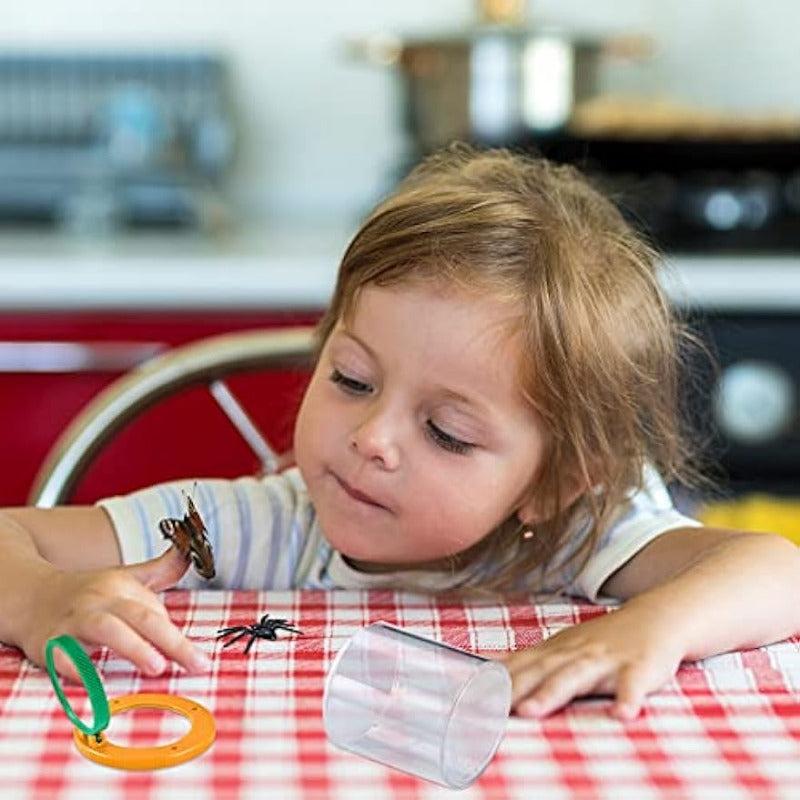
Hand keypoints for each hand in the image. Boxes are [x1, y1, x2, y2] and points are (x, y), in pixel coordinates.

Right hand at [21, 545, 209, 682]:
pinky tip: (99, 682)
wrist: (30, 596)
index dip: (175, 636)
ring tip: (157, 666)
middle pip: (140, 617)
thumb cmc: (88, 593)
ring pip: (107, 630)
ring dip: (134, 647)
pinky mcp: (49, 645)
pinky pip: (65, 658)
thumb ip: (162, 569)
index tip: (200, 658)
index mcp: (121, 587)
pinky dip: (80, 670)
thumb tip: (192, 553)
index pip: (155, 611)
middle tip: (196, 662)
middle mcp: (100, 601)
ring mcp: (74, 622)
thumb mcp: (125, 577)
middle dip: (171, 641)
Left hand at [500, 602, 684, 719]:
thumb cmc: (605, 641)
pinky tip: (622, 714)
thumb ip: (532, 663)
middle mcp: (576, 652)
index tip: (469, 699)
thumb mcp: (565, 648)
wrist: (656, 617)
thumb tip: (491, 672)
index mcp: (556, 650)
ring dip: (551, 693)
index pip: (519, 666)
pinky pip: (632, 684)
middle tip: (485, 710)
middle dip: (511, 690)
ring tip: (529, 712)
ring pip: (575, 675)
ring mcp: (606, 658)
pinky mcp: (639, 667)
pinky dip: (627, 698)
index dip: (494, 683)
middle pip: (539, 671)